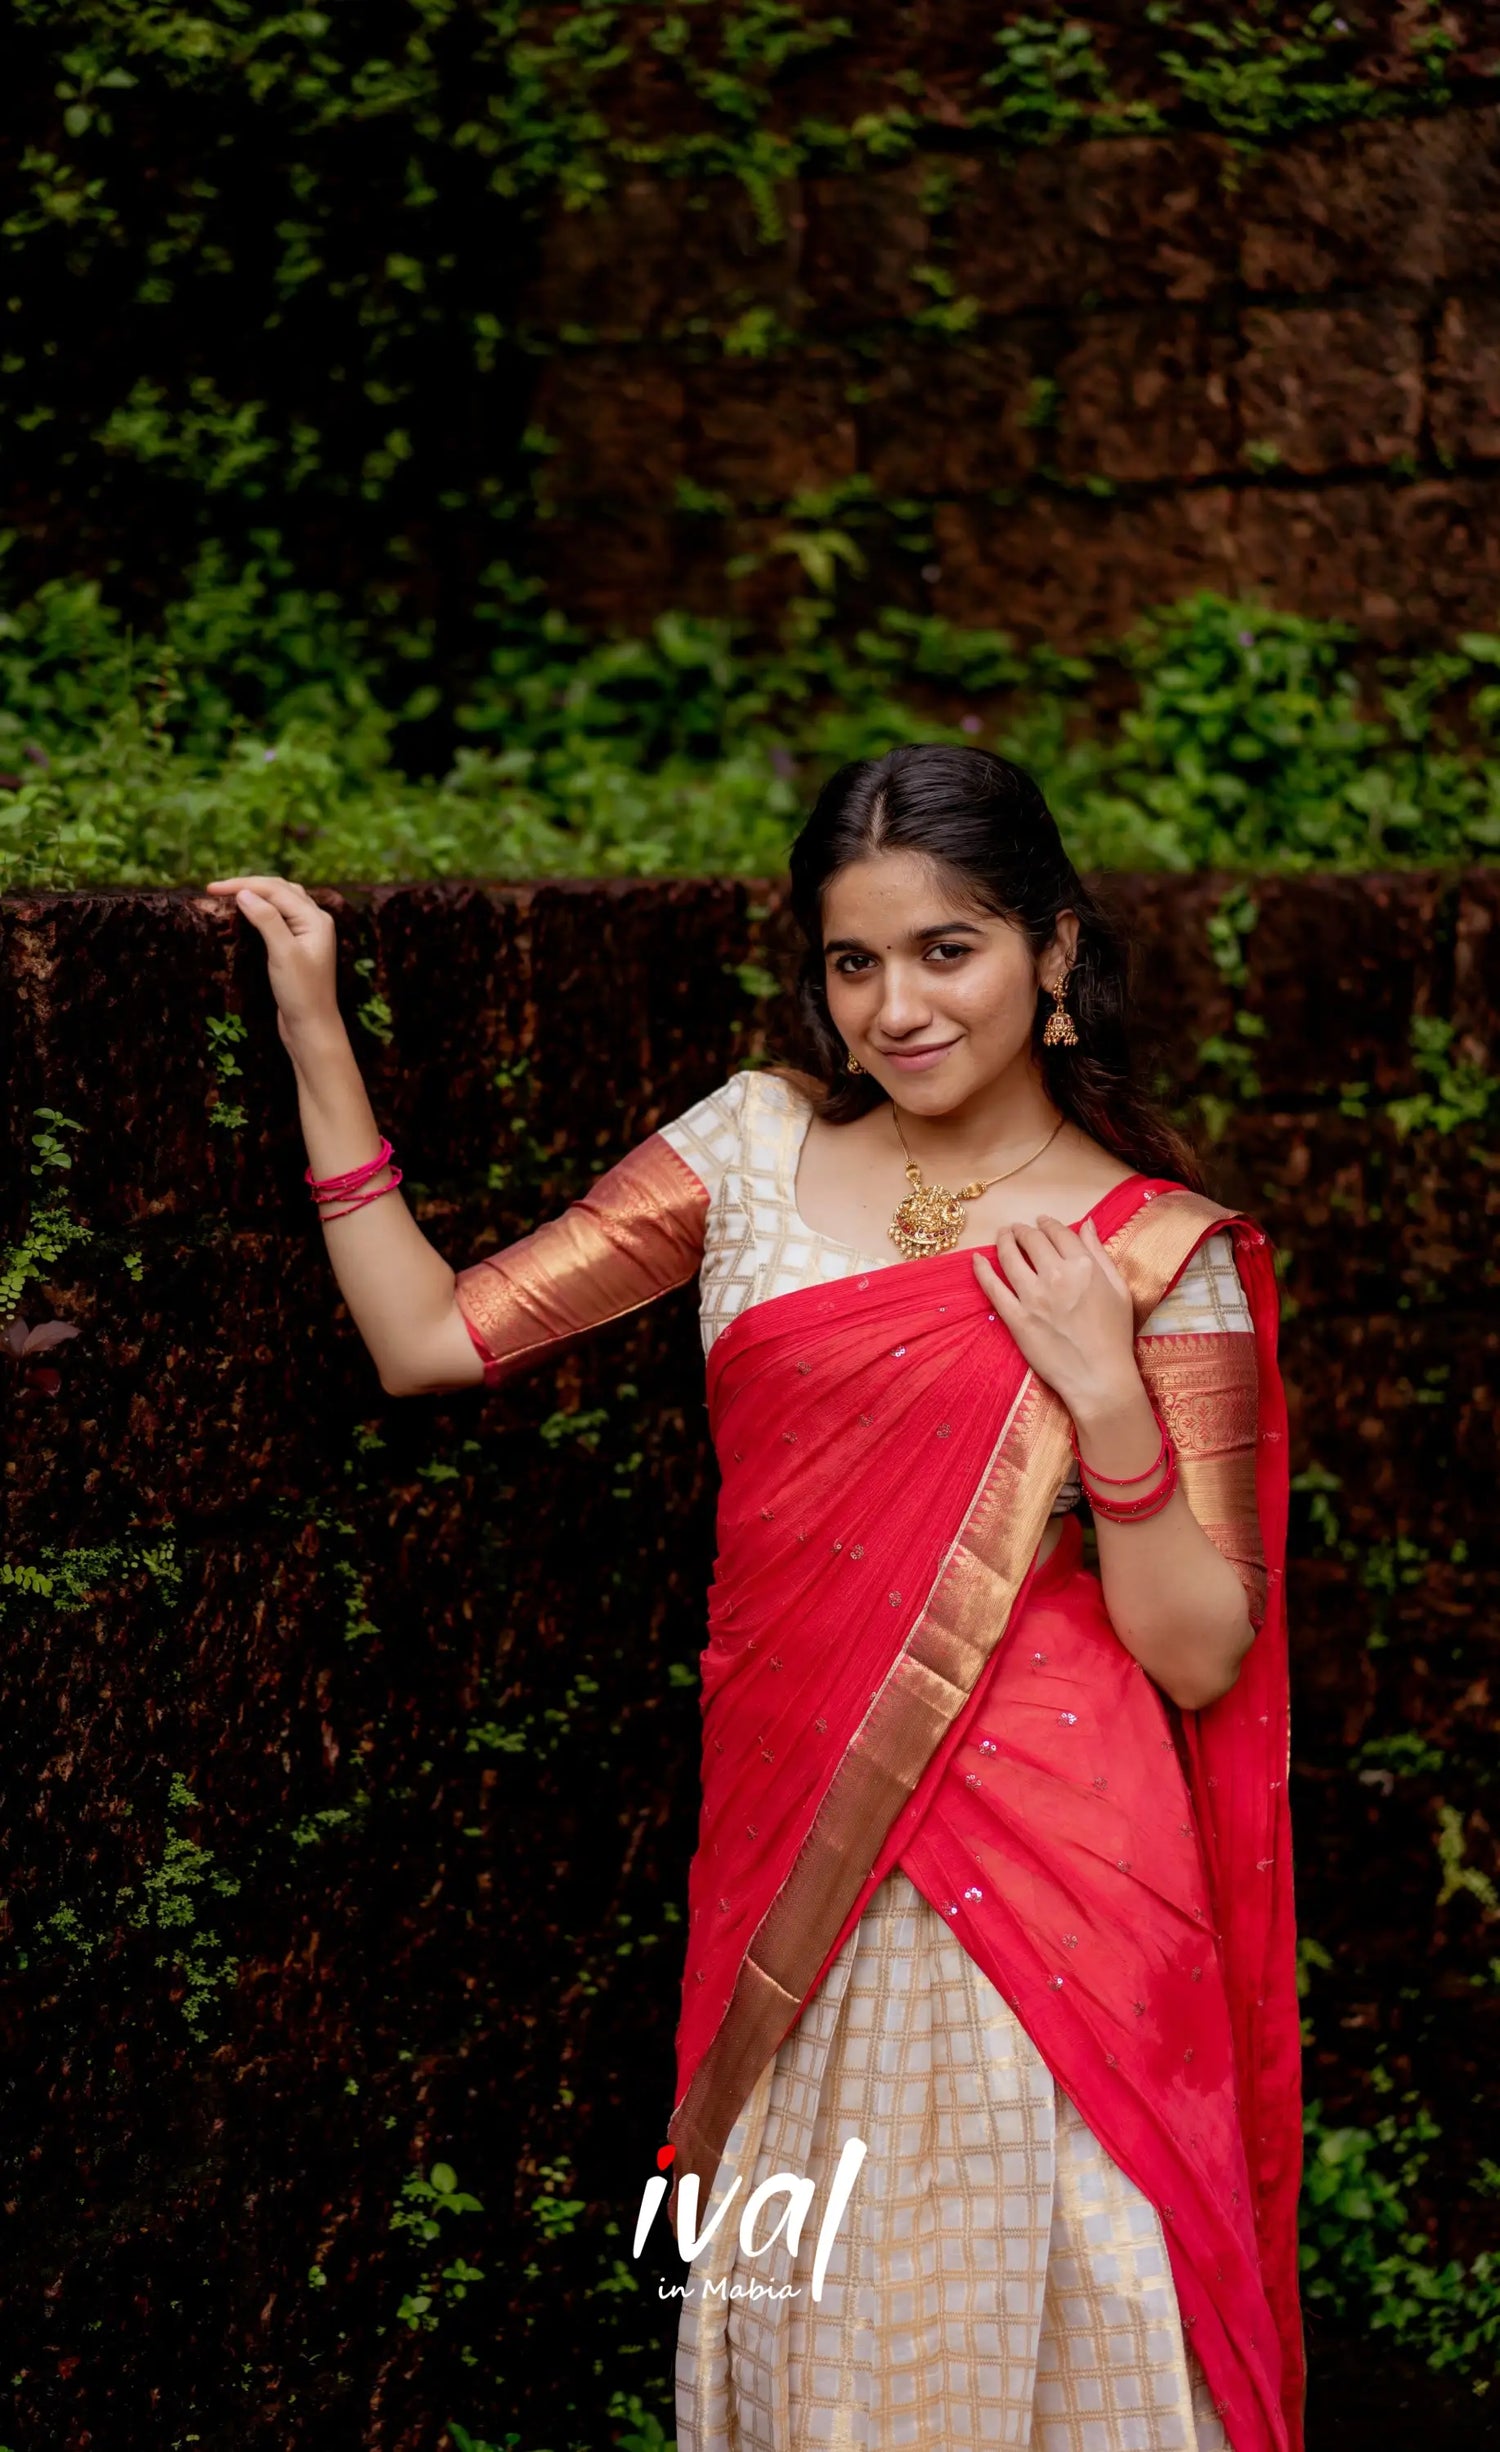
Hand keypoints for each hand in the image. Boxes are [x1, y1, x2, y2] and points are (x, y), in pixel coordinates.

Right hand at [199, 874, 342, 1046]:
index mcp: (316, 919)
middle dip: (248, 885)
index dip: (243, 885)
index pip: (275, 890)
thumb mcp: (283, 953)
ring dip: (256, 894)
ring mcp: (307, 934)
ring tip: (230, 894)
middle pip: (279, 890)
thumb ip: (266, 920)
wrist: (312, 1028)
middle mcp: (315, 921)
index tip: (211, 888)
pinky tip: (249, 912)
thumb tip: (244, 893)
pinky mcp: (298, 947)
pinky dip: (261, 909)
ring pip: (280, 901)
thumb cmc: (301, 993)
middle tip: (215, 889)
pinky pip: (279, 917)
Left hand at [972, 1216, 1136, 1412]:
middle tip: (1017, 1229)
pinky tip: (976, 1260)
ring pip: (1009, 1257)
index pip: (1059, 1232)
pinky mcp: (1016, 1318)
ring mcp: (1033, 1297)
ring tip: (1002, 1236)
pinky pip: (993, 1288)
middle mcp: (1056, 1275)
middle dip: (1023, 1230)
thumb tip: (1089, 1224)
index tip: (1040, 1222)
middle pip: (1032, 1240)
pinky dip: (982, 1270)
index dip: (1047, 1223)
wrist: (1099, 1377)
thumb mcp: (1119, 1289)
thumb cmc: (1115, 1335)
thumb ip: (1101, 1253)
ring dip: (1003, 1241)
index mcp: (1084, 1266)